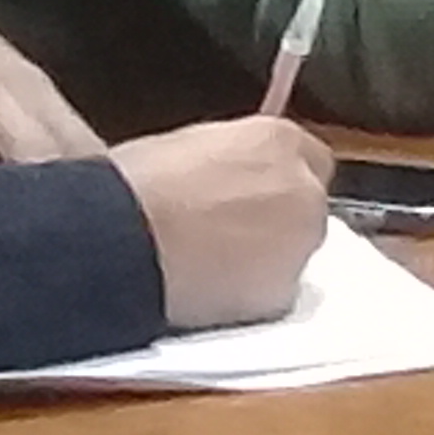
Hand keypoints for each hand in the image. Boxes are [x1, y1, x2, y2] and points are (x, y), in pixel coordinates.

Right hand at [108, 116, 333, 330]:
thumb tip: (226, 170)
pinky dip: (253, 293)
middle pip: (306, 205)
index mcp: (278, 141)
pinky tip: (214, 290)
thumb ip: (229, 156)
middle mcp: (302, 189)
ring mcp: (299, 243)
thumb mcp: (190, 144)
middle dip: (276, 218)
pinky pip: (276, 293)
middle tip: (228, 230)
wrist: (124, 239)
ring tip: (214, 263)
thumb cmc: (137, 186)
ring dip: (268, 256)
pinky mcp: (284, 294)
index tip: (255, 191)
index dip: (277, 177)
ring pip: (294, 251)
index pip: (309, 157)